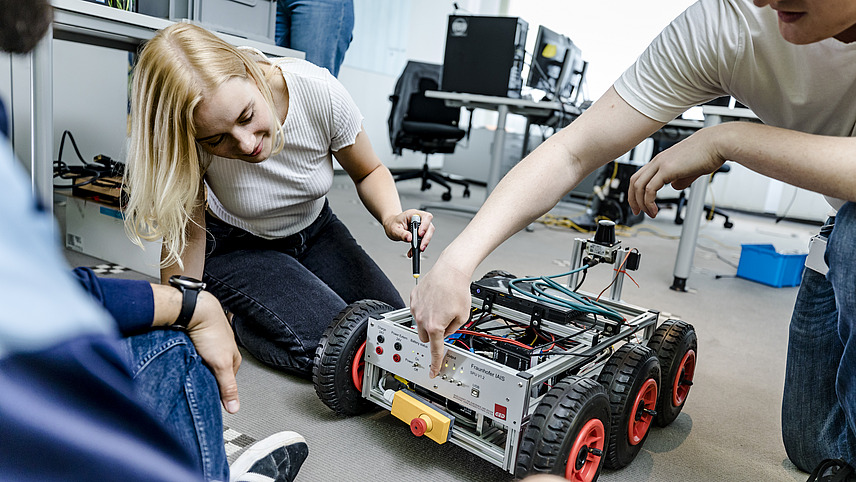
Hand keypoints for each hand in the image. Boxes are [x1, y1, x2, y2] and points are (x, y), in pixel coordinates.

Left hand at [185, 291, 242, 413]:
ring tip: (189, 370)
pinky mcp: (196, 340)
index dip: (218, 391)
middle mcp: (223, 350)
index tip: (208, 399)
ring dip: (196, 368)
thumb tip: (235, 407)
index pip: (227, 382)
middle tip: (196, 383)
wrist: (193, 310)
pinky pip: (193, 356)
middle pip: (214, 373)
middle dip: (206, 379)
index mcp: (233, 358)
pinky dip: (188, 359)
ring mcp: (209, 344)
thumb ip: (228, 387)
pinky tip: (183, 360)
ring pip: (203, 364)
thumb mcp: (221, 364)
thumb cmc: (210, 331)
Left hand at [382, 209, 434, 255]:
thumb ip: (402, 233)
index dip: (425, 225)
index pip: (426, 217)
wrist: (391, 226)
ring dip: (423, 244)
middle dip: (426, 238)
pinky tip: (412, 251)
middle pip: (429, 227)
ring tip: (415, 250)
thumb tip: (409, 238)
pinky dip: (418, 247)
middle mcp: (419, 220)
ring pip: (428, 235)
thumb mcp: (394, 229)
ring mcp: (421, 227)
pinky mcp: (420, 234)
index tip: (420, 234)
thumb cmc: (393, 224)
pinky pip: (422, 241)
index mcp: (413, 214)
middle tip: (421, 247)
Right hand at [410, 257, 471, 377]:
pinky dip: (425, 309)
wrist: (450, 270)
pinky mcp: (413, 298)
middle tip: (444, 324)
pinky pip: (417, 310)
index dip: (435, 363)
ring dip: (429, 321)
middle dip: (434, 335)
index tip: (433, 371)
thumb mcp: (463, 317)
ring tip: (441, 307)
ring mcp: (415, 308)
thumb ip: (453, 330)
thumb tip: (446, 333)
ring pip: (420, 324)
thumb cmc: (457, 289)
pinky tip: (435, 300)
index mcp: (435, 326)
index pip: (435, 350)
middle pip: (425, 338)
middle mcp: (422, 319)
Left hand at [628, 125, 725, 217]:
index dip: (636, 191)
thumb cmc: (709, 153)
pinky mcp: (667, 169)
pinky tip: (655, 210)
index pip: (640, 176)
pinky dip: (649, 202)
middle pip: (634, 181)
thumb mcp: (690, 169)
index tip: (640, 204)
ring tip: (650, 214)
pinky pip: (649, 189)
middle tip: (637, 212)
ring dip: (641, 203)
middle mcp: (658, 161)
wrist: (717, 143)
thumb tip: (674, 186)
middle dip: (633, 199)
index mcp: (662, 160)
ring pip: (639, 186)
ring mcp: (661, 164)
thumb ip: (680, 178)